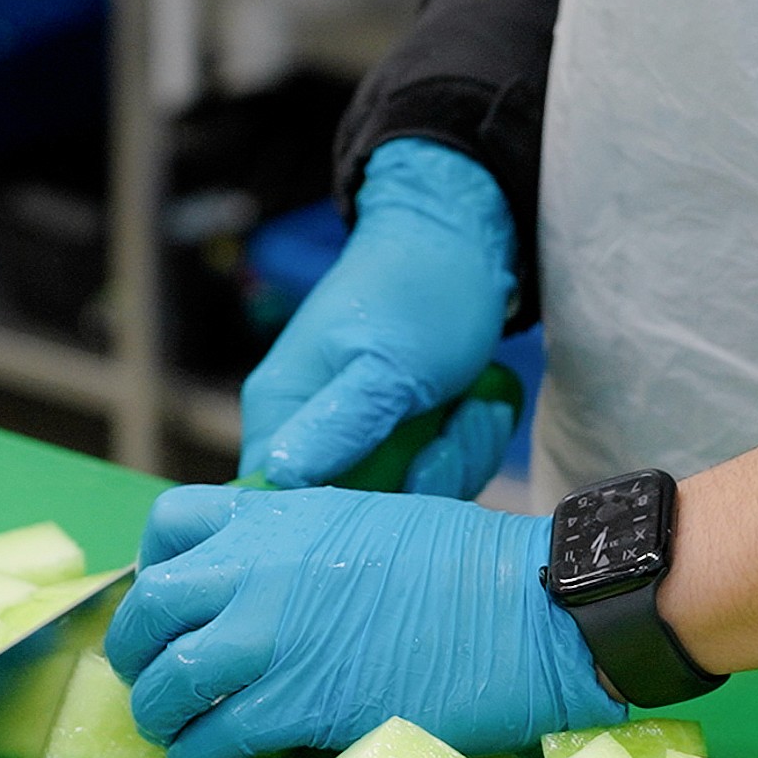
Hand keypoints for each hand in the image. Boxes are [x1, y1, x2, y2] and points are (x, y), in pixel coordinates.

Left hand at [104, 487, 624, 757]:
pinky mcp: (297, 703)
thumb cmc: (472, 566)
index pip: (170, 526)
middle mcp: (258, 569)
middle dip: (135, 652)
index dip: (153, 570)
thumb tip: (271, 590)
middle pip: (149, 609)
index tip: (167, 606)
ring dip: (159, 715)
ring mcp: (271, 637)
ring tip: (176, 734)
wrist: (530, 610)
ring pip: (167, 682)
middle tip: (150, 681)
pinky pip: (212, 737)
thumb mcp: (367, 521)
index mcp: (279, 516)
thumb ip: (302, 548)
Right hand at [242, 139, 518, 498]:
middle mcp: (311, 435)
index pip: (281, 503)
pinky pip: (435, 477)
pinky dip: (468, 444)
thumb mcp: (384, 366)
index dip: (337, 515)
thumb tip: (279, 478)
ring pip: (408, 498)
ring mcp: (361, 439)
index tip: (397, 488)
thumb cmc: (417, 291)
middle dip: (423, 476)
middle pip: (356, 512)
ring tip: (473, 401)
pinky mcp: (403, 440)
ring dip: (458, 456)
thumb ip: (337, 426)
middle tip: (456, 423)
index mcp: (281, 413)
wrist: (465, 243)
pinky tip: (479, 402)